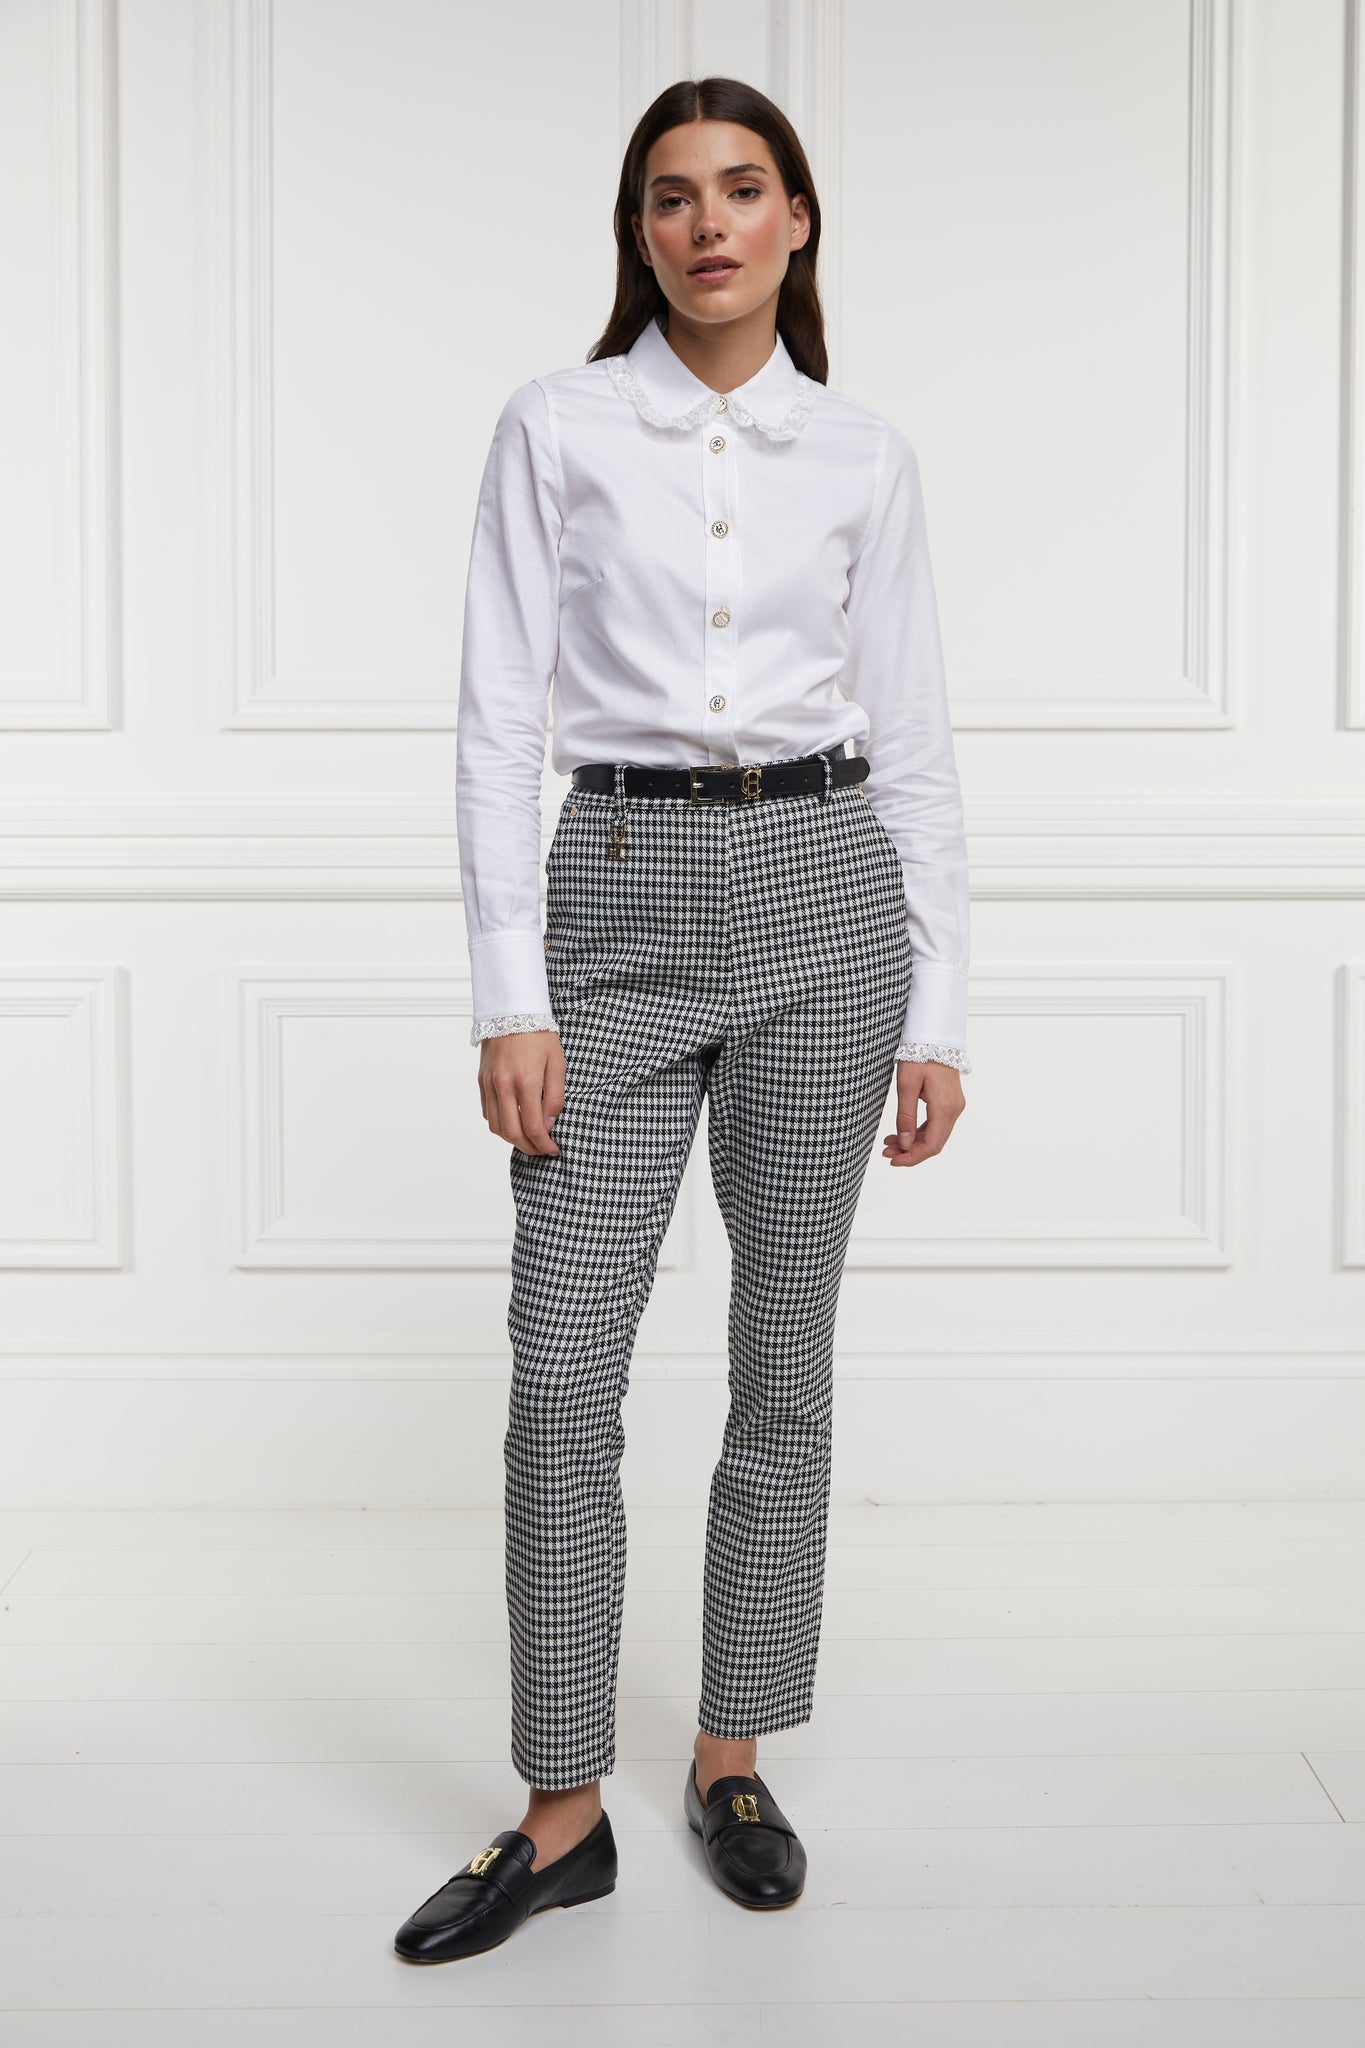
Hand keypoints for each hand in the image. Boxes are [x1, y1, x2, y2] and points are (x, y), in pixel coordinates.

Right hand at [478, 1030, 564, 1155]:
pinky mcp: (482, 1081)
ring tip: (528, 1140)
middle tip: (541, 1150)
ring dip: (512, 1139)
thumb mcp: (557, 1063)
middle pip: (512, 1133)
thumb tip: (549, 1124)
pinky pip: (487, 1112)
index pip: (533, 1127)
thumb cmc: (539, 1035)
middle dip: (528, 1148)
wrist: (512, 1011)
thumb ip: (555, 1097)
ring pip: (496, 1126)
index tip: (553, 1149)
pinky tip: (513, 1122)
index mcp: (526, 1081)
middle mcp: (504, 1085)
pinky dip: (500, 1124)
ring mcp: (489, 1084)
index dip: (544, 1144)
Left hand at [882, 1059, 964, 1166]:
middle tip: (886, 1151)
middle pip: (934, 1143)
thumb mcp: (906, 1085)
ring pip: (935, 1135)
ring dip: (913, 1142)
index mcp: (944, 1107)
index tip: (893, 1160)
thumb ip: (905, 1116)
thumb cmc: (920, 1055)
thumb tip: (904, 1144)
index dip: (912, 1157)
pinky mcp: (950, 1102)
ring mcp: (954, 1106)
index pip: (932, 1145)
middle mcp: (954, 1109)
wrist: (935, 1036)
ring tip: (889, 1142)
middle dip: (910, 1151)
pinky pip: (936, 1124)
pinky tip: (902, 1132)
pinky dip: (919, 1132)